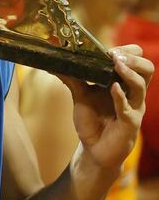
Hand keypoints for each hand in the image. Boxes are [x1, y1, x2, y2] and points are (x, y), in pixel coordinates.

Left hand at [59, 44, 153, 169]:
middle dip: (133, 58)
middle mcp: (132, 93)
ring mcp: (133, 108)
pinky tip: (113, 88)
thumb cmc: (92, 120)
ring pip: (141, 85)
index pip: (137, 59)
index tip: (108, 49)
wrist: (93, 150)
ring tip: (116, 64)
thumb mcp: (80, 94)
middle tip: (115, 55)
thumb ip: (71, 77)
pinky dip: (121, 97)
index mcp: (123, 82)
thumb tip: (53, 61)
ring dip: (129, 73)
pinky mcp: (129, 124)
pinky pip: (129, 109)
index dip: (126, 51)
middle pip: (147, 68)